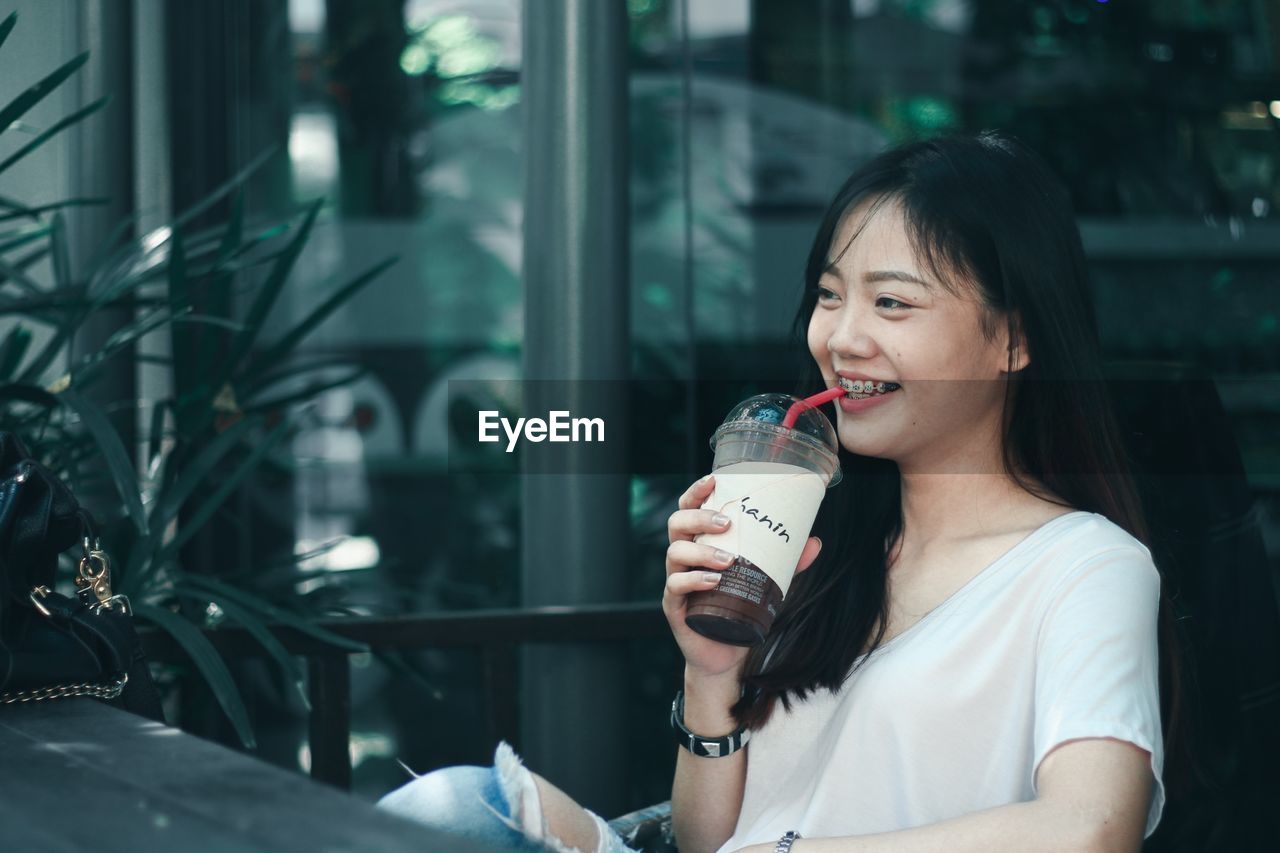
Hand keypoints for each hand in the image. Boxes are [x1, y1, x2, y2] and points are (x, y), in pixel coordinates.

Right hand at [662, 474, 822, 680]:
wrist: (725, 655)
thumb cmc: (739, 609)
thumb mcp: (766, 581)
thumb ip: (786, 562)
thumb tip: (814, 542)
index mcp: (700, 542)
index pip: (689, 509)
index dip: (696, 492)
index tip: (713, 480)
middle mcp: (684, 557)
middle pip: (677, 523)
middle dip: (700, 517)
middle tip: (727, 523)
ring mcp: (675, 580)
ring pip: (676, 552)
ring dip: (702, 551)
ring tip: (728, 559)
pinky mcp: (674, 606)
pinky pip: (675, 585)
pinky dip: (693, 580)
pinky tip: (713, 581)